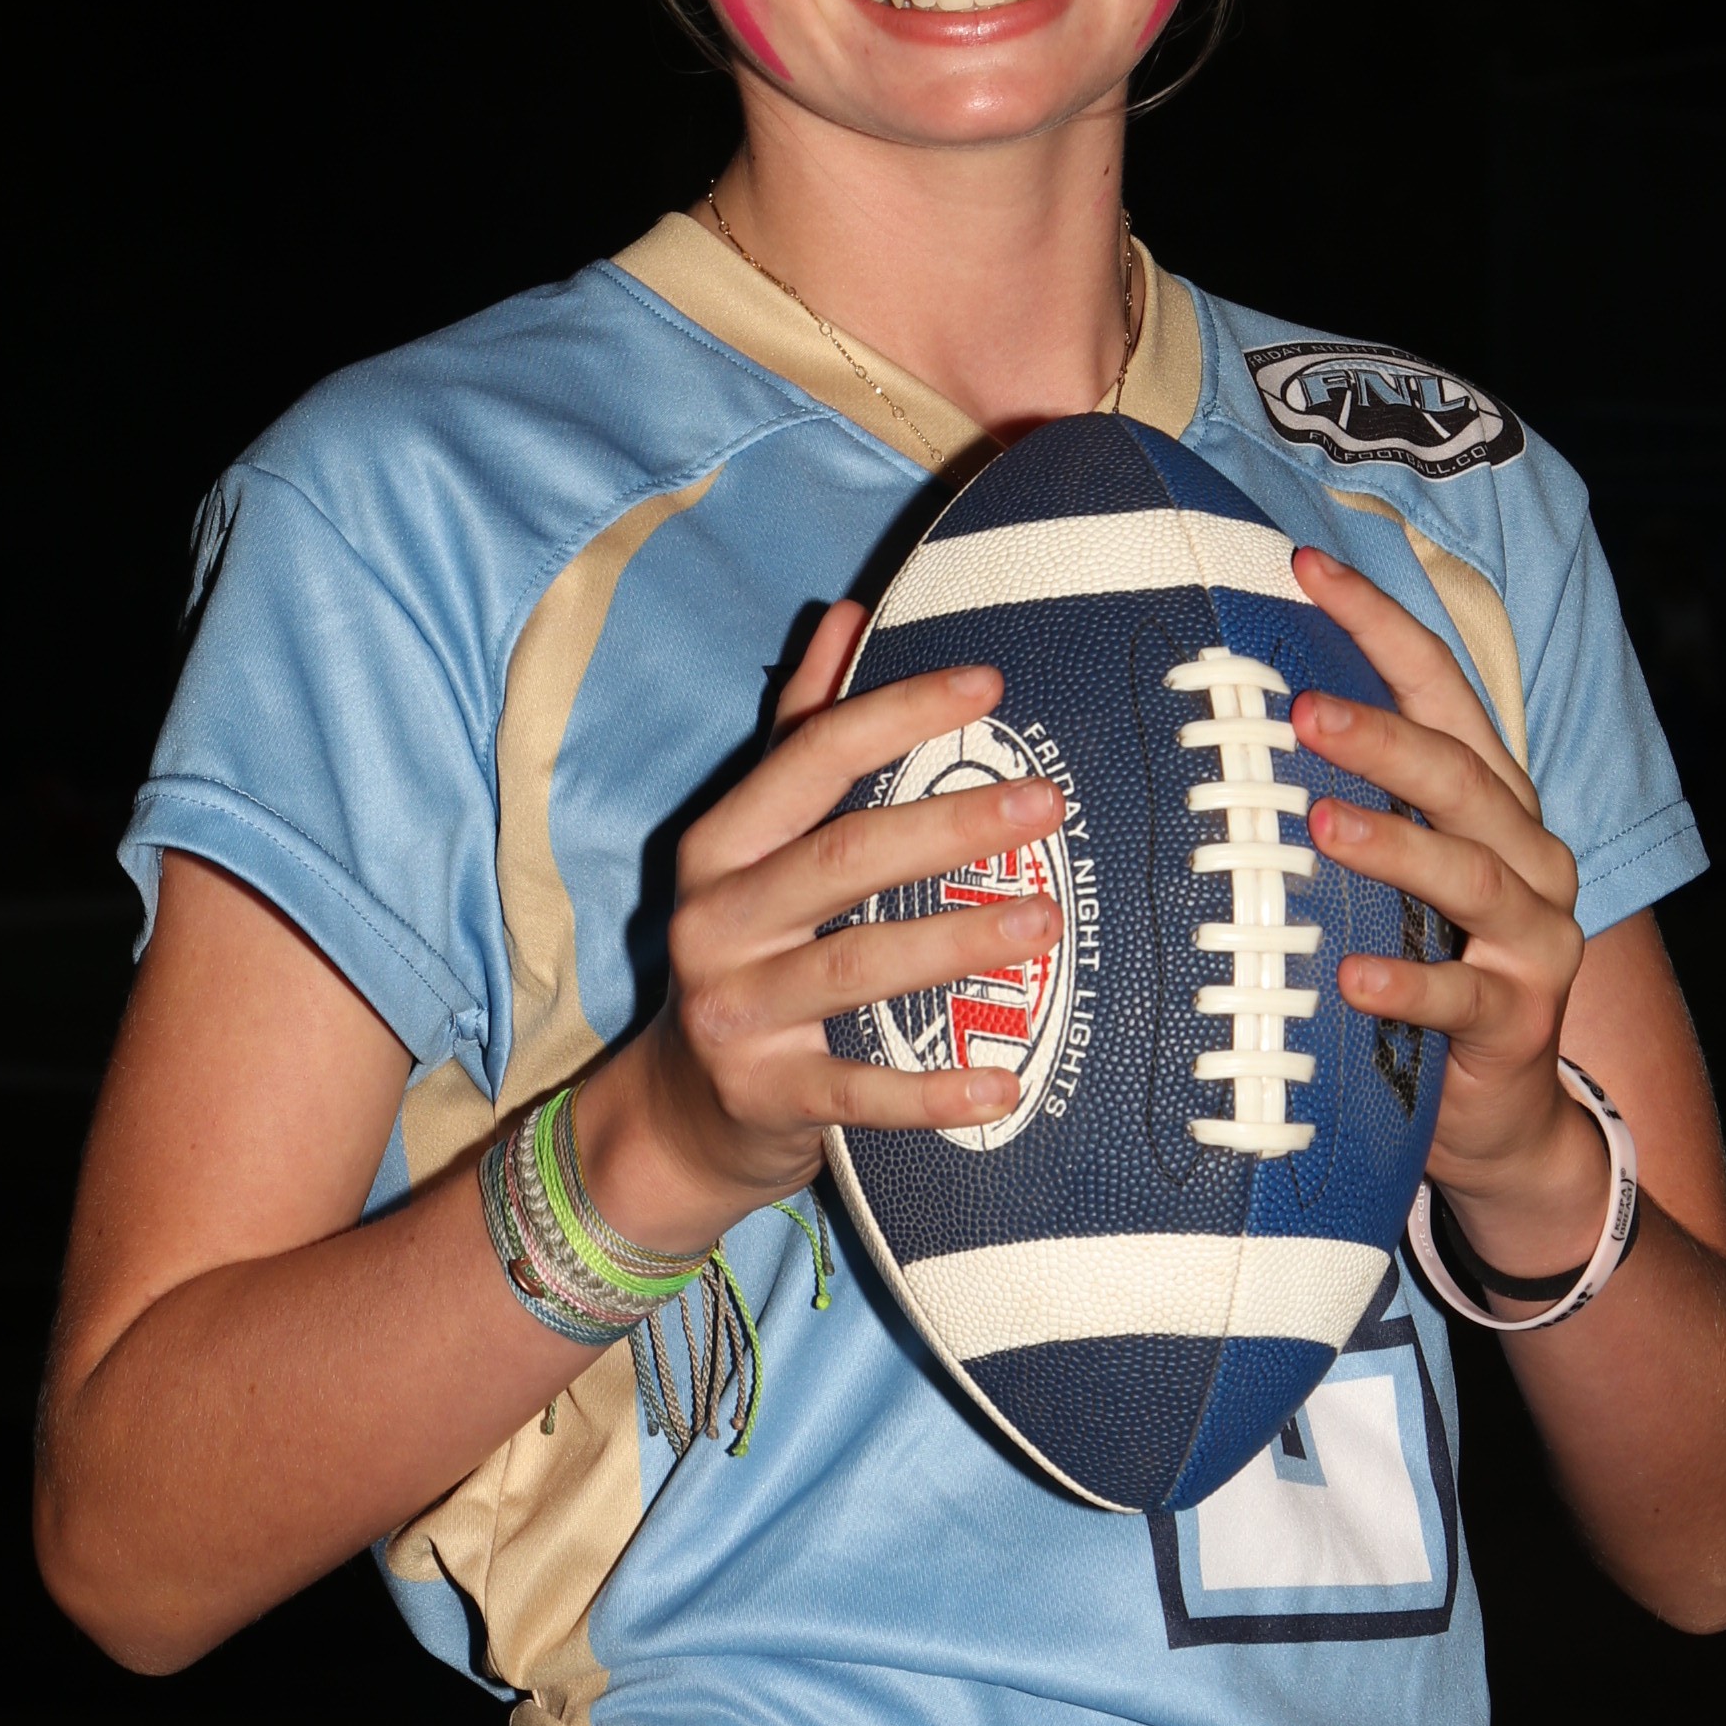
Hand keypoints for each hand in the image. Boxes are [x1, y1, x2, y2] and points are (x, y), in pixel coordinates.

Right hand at [578, 601, 1058, 1255]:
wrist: (679, 1110)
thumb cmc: (744, 952)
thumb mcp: (754, 843)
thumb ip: (800, 733)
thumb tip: (847, 615)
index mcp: (722, 845)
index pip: (811, 756)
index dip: (899, 713)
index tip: (991, 685)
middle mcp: (717, 920)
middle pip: (841, 857)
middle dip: (949, 826)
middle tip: (1046, 803)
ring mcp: (736, 1012)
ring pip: (854, 966)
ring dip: (954, 941)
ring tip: (1045, 921)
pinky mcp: (764, 1096)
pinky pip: (856, 1090)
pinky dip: (928, 1093)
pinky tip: (1002, 1086)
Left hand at [1287, 544, 1612, 1270]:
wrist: (1502, 1118)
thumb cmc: (1422, 970)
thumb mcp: (1391, 880)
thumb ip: (1346, 804)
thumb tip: (1226, 716)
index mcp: (1492, 800)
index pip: (1443, 689)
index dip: (1379, 624)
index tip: (1305, 566)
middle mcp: (1526, 853)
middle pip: (1460, 773)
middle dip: (1383, 734)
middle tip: (1301, 709)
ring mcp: (1535, 936)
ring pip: (1472, 872)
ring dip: (1394, 845)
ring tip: (1320, 824)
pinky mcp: (1522, 1019)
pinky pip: (1463, 996)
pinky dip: (1411, 982)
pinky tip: (1354, 975)